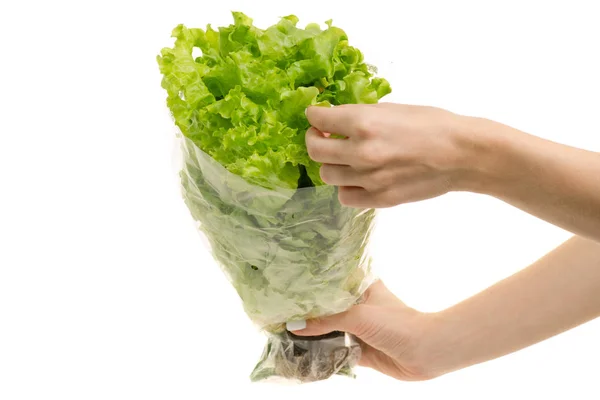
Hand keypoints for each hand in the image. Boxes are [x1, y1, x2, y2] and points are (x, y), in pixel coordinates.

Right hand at [289, 280, 437, 380]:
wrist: (425, 352)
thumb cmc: (396, 324)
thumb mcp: (357, 316)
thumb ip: (325, 320)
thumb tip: (295, 326)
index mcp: (362, 287)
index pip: (332, 283)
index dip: (312, 286)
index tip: (288, 287)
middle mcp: (359, 306)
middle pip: (328, 309)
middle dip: (308, 313)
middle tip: (281, 312)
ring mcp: (360, 329)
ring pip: (330, 330)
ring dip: (314, 335)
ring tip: (286, 333)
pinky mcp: (361, 350)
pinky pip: (336, 350)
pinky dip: (323, 353)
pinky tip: (303, 353)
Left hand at [305, 103, 474, 207]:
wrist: (463, 154)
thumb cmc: (433, 124)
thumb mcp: (393, 108)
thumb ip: (360, 116)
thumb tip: (336, 120)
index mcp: (363, 122)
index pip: (318, 119)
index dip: (314, 116)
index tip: (316, 116)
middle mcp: (361, 151)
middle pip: (315, 150)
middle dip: (314, 139)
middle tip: (321, 135)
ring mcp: (369, 178)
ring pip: (327, 175)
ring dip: (331, 164)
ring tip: (344, 158)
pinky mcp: (379, 199)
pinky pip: (345, 196)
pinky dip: (346, 187)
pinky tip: (357, 178)